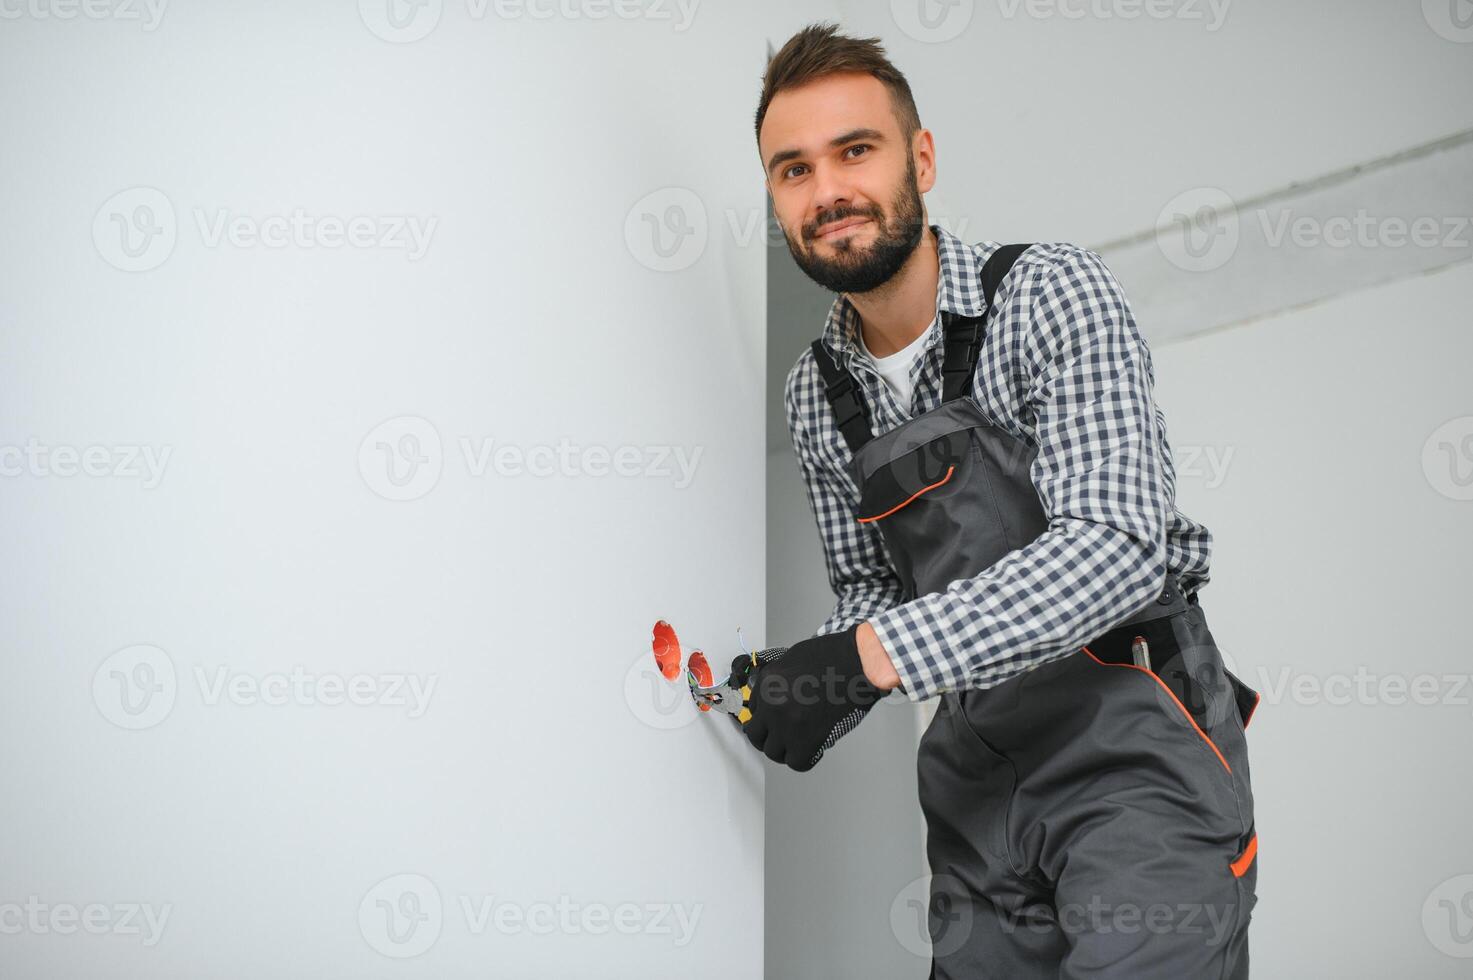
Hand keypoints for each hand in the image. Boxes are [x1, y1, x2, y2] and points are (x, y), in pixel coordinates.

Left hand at [726, 623, 882, 771]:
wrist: (858, 662)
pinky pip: (797, 762)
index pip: (753, 710)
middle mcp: (772, 704)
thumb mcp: (794, 660)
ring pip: (773, 752)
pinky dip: (805, 759)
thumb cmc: (834, 655)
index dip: (766, 717)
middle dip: (768, 738)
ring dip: (786, 750)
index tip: (775, 721)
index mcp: (767, 682)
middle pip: (756, 735)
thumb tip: (778, 698)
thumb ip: (781, 682)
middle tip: (782, 737)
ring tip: (800, 743)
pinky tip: (814, 750)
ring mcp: (788, 723)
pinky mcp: (807, 738)